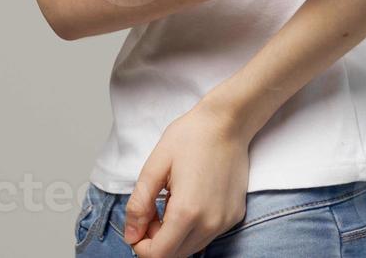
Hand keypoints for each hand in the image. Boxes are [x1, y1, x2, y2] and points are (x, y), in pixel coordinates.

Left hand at [122, 101, 249, 257]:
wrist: (228, 122)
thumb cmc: (191, 137)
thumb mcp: (155, 166)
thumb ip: (139, 204)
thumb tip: (131, 235)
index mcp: (187, 212)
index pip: (158, 255)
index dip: (141, 246)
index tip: (138, 224)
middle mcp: (210, 224)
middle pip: (174, 256)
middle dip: (156, 240)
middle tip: (152, 209)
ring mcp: (225, 222)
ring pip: (191, 248)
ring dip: (174, 236)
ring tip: (170, 202)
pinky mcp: (234, 216)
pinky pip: (207, 236)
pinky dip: (192, 228)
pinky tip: (189, 200)